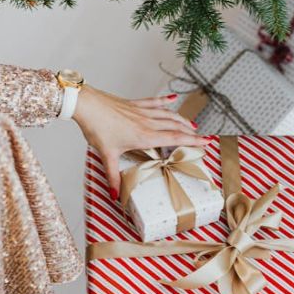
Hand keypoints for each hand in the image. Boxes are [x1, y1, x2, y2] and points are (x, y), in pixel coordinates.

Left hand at [73, 86, 205, 198]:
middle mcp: (147, 122)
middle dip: (191, 132)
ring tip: (192, 124)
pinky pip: (154, 102)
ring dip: (182, 119)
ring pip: (168, 114)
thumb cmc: (97, 127)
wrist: (87, 105)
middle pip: (175, 126)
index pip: (174, 139)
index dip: (192, 141)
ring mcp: (141, 111)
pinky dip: (165, 101)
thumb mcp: (106, 155)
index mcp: (144, 136)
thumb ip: (113, 176)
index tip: (206, 142)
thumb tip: (116, 195)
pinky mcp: (134, 104)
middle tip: (202, 137)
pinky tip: (173, 99)